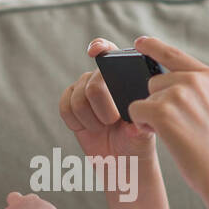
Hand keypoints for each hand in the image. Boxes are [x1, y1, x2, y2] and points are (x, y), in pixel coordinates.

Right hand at [58, 37, 157, 162]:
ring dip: (91, 120)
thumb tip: (133, 127)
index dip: (100, 47)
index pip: (110, 52)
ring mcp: (85, 89)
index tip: (95, 52)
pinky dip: (77, 123)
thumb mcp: (144, 136)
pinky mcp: (70, 102)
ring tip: (103, 127)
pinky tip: (89, 128)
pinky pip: (65, 108)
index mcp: (125, 77)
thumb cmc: (137, 143)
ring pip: (78, 99)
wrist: (121, 160)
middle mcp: (102, 78)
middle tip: (113, 121)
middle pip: (94, 84)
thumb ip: (140, 128)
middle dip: (103, 108)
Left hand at [125, 35, 208, 208]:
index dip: (154, 47)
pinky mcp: (162, 112)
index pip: (175, 55)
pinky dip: (142, 125)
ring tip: (176, 134)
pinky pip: (136, 110)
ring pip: (145, 97)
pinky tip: (164, 138)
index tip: (139, 42)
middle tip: (178, 126)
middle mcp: (195, 80)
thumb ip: (193, 91)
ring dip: (151, 115)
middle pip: (155, 80)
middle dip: (157, 102)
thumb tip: (155, 84)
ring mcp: (178, 94)